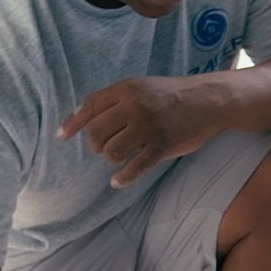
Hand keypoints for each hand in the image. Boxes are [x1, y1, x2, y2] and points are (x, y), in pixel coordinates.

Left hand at [59, 77, 224, 186]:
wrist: (208, 100)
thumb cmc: (170, 96)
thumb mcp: (140, 88)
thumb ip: (114, 100)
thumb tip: (80, 118)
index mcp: (126, 90)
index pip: (90, 107)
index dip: (73, 123)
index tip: (62, 136)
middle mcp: (134, 106)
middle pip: (96, 133)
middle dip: (96, 145)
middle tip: (104, 148)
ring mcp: (148, 126)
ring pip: (111, 152)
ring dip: (110, 158)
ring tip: (119, 157)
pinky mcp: (162, 144)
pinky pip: (135, 167)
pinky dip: (123, 177)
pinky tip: (118, 181)